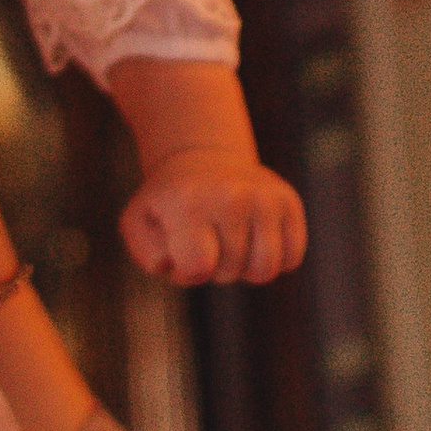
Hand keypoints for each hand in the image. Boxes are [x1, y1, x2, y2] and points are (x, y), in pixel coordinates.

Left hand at [119, 148, 307, 285]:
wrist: (203, 159)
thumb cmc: (170, 202)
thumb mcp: (139, 223)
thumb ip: (148, 253)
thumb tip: (176, 263)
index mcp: (191, 202)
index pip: (198, 268)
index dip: (187, 272)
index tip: (181, 251)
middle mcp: (232, 195)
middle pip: (231, 272)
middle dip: (214, 267)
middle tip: (205, 239)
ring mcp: (264, 196)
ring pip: (265, 270)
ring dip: (245, 268)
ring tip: (229, 242)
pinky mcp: (289, 201)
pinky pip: (292, 257)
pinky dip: (275, 258)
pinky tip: (254, 238)